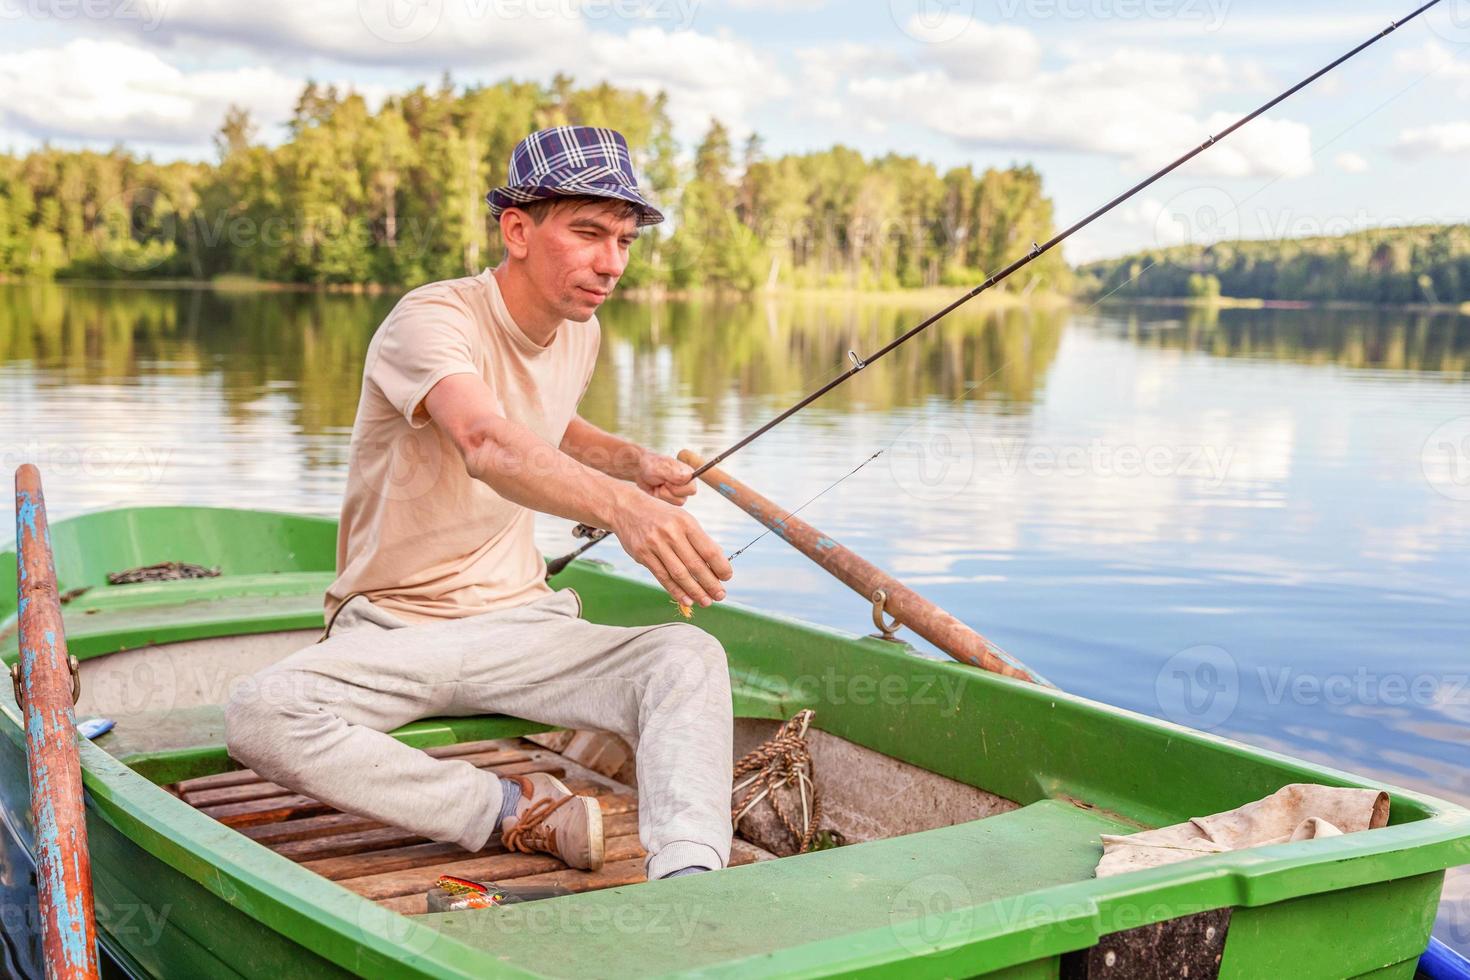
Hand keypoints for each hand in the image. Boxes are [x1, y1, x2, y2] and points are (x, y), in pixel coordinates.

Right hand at [611, 488, 731, 607]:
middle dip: (710, 584)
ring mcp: (655, 545)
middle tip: (720, 595)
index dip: (720, 566)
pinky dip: (676, 590)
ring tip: (706, 601)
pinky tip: (687, 599)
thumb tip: (717, 565)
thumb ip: (699, 540)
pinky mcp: (643, 555)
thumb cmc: (662, 516)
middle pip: (695, 565)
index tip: (727, 577)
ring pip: (679, 574)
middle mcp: (671, 533)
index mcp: (686, 522)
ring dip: (695, 591)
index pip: (709, 550)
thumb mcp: (682, 519)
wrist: (626, 508)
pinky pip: (662, 577)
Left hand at [635, 453, 696, 506]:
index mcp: (688, 474)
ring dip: (663, 495)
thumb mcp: (660, 467)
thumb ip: (674, 472)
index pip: (691, 490)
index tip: (667, 480)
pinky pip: (668, 507)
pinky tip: (657, 490)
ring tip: (659, 485)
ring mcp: (679, 494)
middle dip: (668, 492)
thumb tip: (688, 476)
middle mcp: (686, 485)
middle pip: (683, 499)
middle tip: (662, 482)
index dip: (677, 488)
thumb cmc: (651, 465)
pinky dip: (660, 499)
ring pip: (675, 504)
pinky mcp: (671, 500)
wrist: (641, 470)